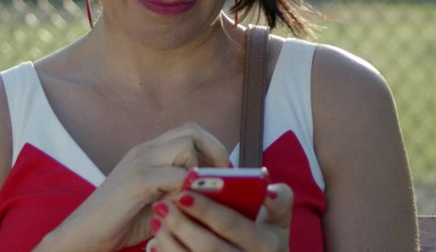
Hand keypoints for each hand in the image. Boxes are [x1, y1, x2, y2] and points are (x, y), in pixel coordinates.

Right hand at [36, 123, 231, 250]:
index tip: (225, 174)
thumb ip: (183, 190)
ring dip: (199, 172)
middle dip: (216, 152)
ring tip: (197, 195)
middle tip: (224, 179)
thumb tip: (218, 189)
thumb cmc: (122, 221)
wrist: (81, 235)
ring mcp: (139, 162)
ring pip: (186, 147)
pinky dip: (187, 190)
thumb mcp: (160, 201)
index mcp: (149, 151)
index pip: (190, 131)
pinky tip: (183, 206)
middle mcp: (144, 150)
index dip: (214, 149)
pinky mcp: (137, 181)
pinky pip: (175, 175)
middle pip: (192, 130)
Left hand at [147, 182, 292, 251]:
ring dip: (169, 242)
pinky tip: (155, 243)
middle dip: (182, 225)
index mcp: (268, 244)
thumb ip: (280, 201)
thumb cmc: (267, 243)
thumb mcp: (280, 224)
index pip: (233, 225)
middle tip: (162, 205)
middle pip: (208, 247)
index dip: (207, 210)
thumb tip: (268, 189)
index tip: (184, 194)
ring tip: (157, 221)